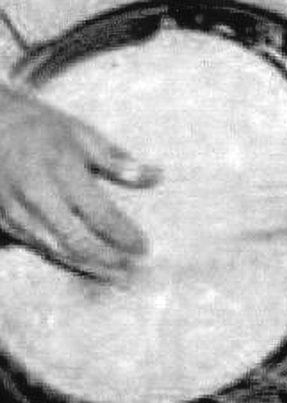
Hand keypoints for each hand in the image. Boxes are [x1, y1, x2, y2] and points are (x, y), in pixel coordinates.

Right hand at [0, 84, 156, 279]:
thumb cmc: (39, 126)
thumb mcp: (81, 134)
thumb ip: (117, 161)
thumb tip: (155, 176)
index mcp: (62, 171)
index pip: (101, 215)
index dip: (125, 235)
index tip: (144, 247)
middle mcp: (38, 195)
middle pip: (79, 241)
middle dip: (109, 259)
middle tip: (133, 268)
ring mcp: (16, 209)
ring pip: (56, 249)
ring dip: (87, 266)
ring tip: (114, 275)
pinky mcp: (2, 217)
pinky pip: (34, 246)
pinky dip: (61, 258)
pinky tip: (81, 265)